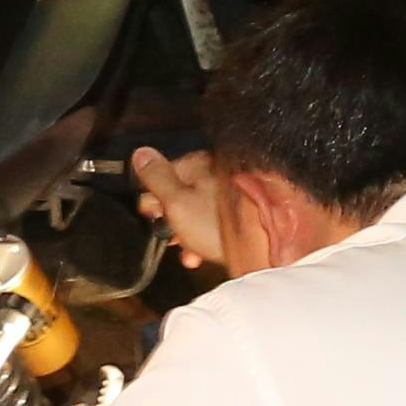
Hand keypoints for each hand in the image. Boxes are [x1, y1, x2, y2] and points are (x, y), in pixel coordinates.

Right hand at [126, 142, 231, 272]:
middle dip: (171, 219)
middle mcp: (217, 172)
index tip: (152, 216)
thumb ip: (156, 178)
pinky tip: (206, 252)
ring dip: (189, 232)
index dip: (153, 198)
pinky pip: (218, 222)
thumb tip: (140, 154)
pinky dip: (208, 237)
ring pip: (199, 211)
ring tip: (189, 251)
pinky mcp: (244, 212)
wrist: (265, 243)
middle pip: (181, 194)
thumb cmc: (220, 224)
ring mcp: (233, 192)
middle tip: (170, 237)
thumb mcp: (176, 202)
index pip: (164, 174)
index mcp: (199, 164)